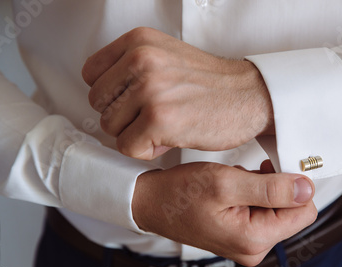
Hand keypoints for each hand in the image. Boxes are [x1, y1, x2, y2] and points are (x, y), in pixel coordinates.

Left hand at [82, 27, 273, 159]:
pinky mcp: (159, 119)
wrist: (249, 96)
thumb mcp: (166, 56)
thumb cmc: (211, 84)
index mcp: (139, 41)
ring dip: (136, 134)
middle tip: (154, 117)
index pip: (92, 75)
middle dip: (124, 117)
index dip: (113, 95)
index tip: (135, 102)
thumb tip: (104, 100)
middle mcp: (140, 59)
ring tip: (166, 126)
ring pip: (110, 127)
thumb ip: (131, 68)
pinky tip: (170, 139)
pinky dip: (148, 150)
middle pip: (98, 103)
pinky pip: (128, 147)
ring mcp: (149, 89)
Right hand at [132, 162, 316, 266]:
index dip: (294, 186)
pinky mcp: (241, 236)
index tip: (271, 169)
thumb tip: (308, 189)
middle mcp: (255, 249)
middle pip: (292, 210)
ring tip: (233, 184)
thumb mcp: (226, 183)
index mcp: (255, 239)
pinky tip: (232, 189)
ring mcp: (248, 244)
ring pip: (277, 208)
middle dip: (273, 187)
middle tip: (243, 177)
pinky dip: (252, 194)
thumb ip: (271, 188)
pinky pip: (262, 211)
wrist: (151, 203)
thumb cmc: (181, 192)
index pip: (305, 211)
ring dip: (261, 189)